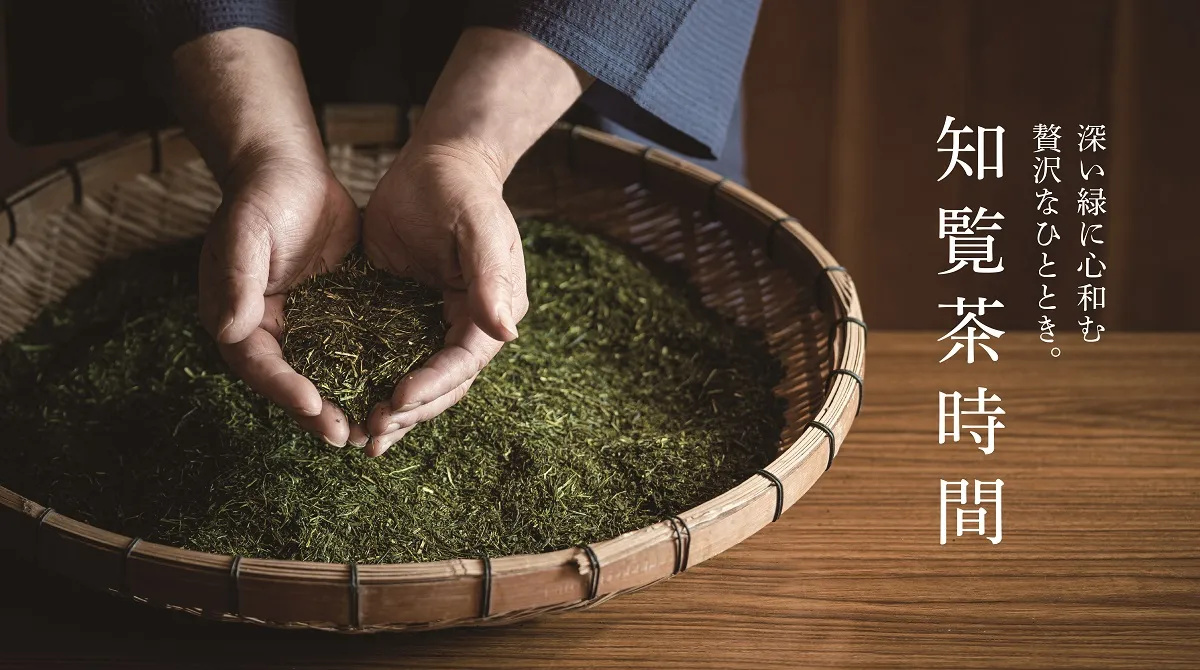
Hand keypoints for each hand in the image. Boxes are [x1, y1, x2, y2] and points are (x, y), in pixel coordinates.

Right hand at [199, 152, 362, 446]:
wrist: (291, 173)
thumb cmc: (261, 197)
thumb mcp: (246, 232)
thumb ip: (239, 279)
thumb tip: (231, 330)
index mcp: (237, 319)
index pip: (258, 365)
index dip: (284, 388)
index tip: (313, 405)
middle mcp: (269, 332)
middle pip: (291, 382)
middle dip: (318, 412)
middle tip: (347, 436)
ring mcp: (303, 327)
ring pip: (325, 375)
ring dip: (347, 402)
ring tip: (374, 429)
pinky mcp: (335, 316)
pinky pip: (352, 352)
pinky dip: (370, 374)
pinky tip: (398, 390)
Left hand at [355, 26, 590, 455]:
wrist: (439, 162)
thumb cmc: (460, 188)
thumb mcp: (477, 226)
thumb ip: (490, 277)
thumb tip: (506, 333)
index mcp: (492, 311)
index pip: (464, 361)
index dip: (432, 385)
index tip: (396, 400)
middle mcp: (469, 325)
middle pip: (444, 384)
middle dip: (411, 411)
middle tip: (373, 433)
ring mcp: (437, 323)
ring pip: (419, 380)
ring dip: (395, 411)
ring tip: (364, 437)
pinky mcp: (405, 315)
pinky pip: (393, 359)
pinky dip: (375, 383)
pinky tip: (350, 405)